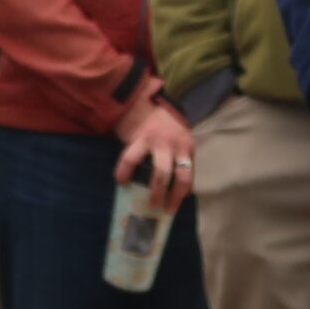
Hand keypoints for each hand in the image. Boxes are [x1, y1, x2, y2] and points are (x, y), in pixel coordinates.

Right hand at [112, 90, 193, 214]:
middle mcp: (175, 144)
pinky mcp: (139, 137)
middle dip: (171, 197)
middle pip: (179, 176)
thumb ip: (181, 159)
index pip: (188, 175)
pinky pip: (131, 160)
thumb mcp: (178, 139)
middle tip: (161, 209)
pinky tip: (121, 181)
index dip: (181, 194)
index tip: (173, 207)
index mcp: (186, 145)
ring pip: (160, 173)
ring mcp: (158, 141)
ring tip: (146, 202)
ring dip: (154, 191)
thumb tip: (184, 191)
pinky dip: (124, 173)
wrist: (142, 99)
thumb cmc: (161, 123)